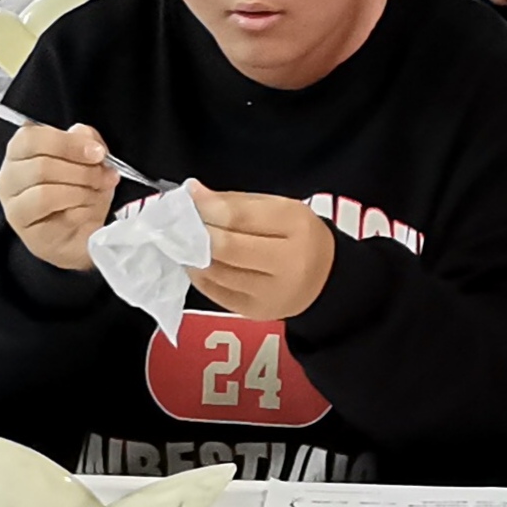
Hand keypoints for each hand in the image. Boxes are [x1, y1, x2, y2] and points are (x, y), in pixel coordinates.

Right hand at [0, 122, 118, 272]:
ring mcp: (14, 208)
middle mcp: (9, 179)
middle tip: (105, 176)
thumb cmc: (80, 195)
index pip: (30, 138)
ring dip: (82, 191)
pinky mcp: (29, 234)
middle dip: (83, 170)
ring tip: (97, 193)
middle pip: (40, 165)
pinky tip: (87, 211)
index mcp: (19, 153)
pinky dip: (80, 211)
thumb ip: (86, 141)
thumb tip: (84, 135)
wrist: (85, 234)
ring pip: (45, 192)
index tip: (97, 152)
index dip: (68, 143)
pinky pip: (56, 219)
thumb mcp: (89, 161)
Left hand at [185, 184, 336, 321]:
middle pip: (227, 248)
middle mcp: (287, 264)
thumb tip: (195, 194)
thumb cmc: (298, 236)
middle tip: (180, 221)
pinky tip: (195, 261)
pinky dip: (199, 274)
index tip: (190, 196)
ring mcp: (270, 293)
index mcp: (296, 227)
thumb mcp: (280, 208)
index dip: (209, 208)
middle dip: (197, 232)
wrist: (326, 279)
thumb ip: (238, 203)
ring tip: (184, 240)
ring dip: (192, 254)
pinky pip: (215, 292)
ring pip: (217, 272)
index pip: (242, 218)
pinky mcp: (255, 312)